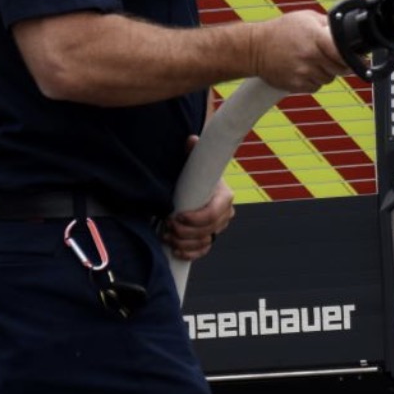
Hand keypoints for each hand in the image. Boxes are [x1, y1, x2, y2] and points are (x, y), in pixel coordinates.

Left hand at [162, 136, 234, 260]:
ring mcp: (218, 227)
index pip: (215, 212)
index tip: (177, 216)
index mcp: (225, 196)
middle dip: (186, 231)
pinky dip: (190, 253)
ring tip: (167, 235)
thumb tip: (191, 140)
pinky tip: (176, 250)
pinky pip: (203, 250)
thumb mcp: (195, 160)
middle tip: (167, 225)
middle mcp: (225, 214)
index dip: (196, 218)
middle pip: (209, 230)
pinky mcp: (209, 237)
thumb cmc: (197, 172)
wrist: (199, 182)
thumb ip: (194, 151)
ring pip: (205, 242)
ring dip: (185, 242)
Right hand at [253, 10, 346, 92]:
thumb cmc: (281, 30)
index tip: (356, 56)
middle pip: (341, 69)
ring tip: (313, 61)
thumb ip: (328, 24)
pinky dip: (314, 80)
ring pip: (329, 79)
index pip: (344, 52)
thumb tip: (347, 31)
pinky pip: (316, 87)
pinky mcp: (296, 85)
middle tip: (333, 57)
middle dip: (341, 64)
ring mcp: (303, 73)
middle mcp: (310, 57)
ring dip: (327, 72)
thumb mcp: (306, 18)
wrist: (254, 48)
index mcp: (315, 38)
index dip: (352, 56)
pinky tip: (305, 70)